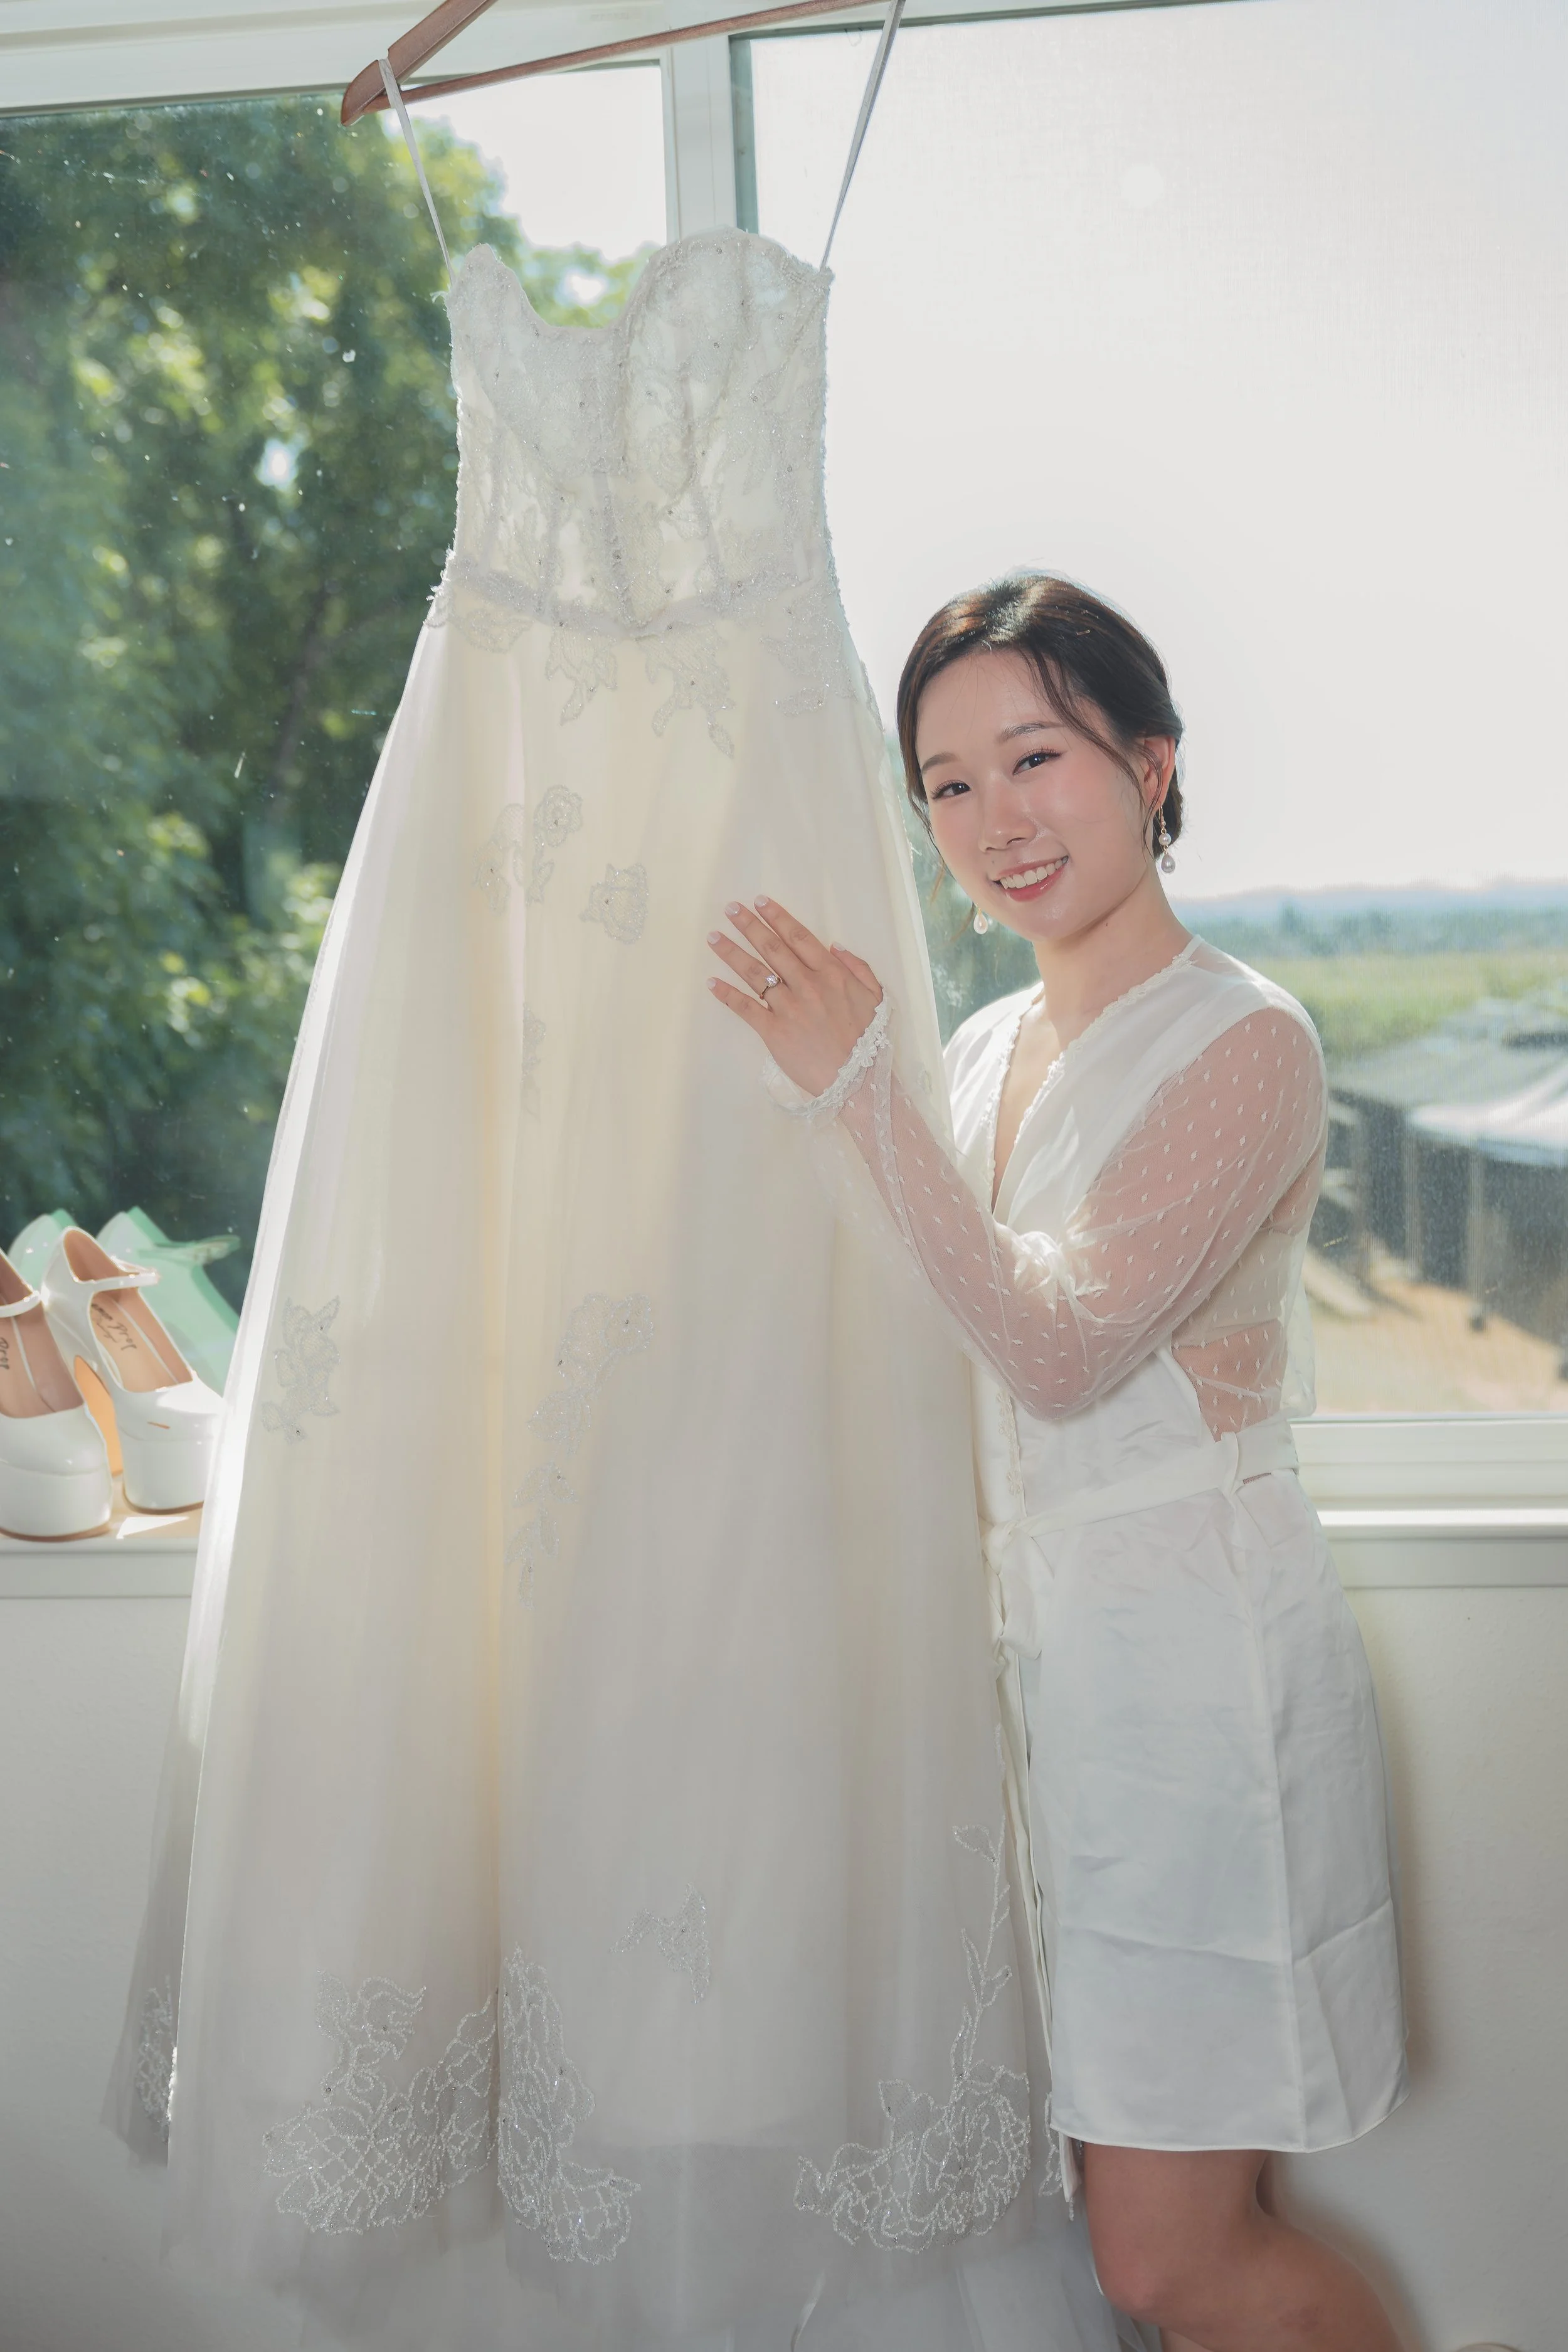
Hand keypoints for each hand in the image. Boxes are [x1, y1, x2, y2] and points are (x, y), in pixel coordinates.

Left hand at [707, 896, 884, 1097]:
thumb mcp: (875, 996)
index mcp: (831, 974)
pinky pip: (746, 1008)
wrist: (857, 1079)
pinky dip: (727, 994)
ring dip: (732, 952)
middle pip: (772, 948)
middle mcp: (807, 985)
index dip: (777, 917)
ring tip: (714, 937)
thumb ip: (857, 967)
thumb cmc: (868, 1039)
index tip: (760, 902)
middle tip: (730, 909)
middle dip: (749, 925)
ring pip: (755, 973)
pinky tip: (712, 982)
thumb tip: (834, 946)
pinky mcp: (774, 1032)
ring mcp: (788, 1008)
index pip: (798, 937)